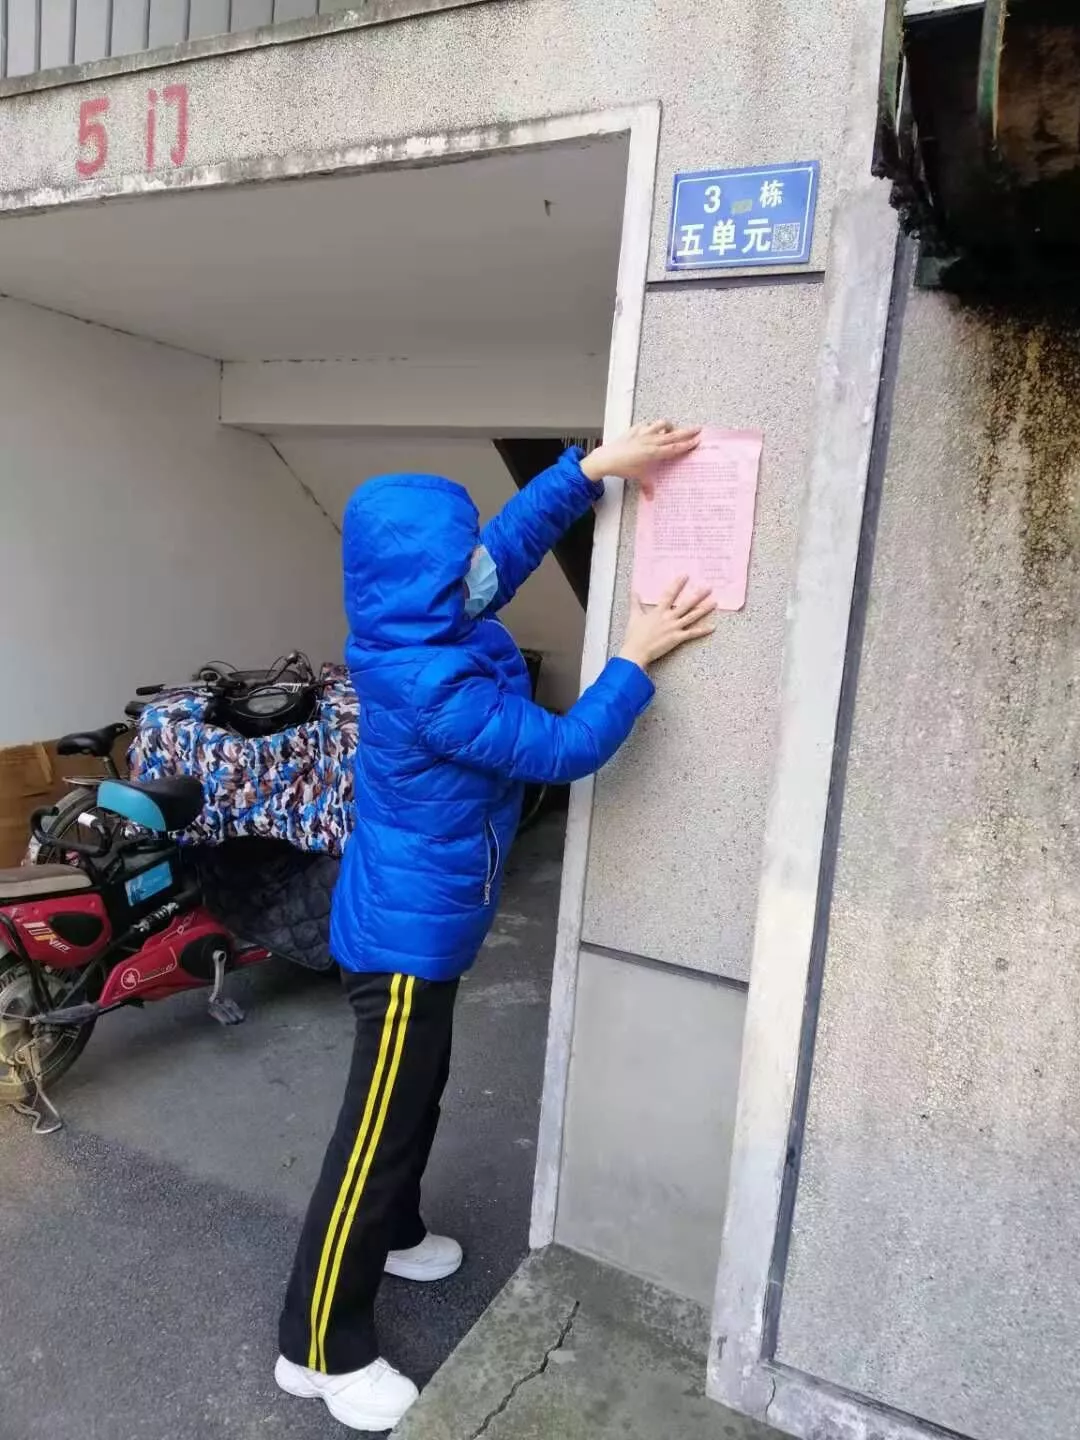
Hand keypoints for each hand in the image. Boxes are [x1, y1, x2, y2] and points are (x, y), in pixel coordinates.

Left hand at [580, 421, 700, 491]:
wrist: (607, 458)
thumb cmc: (623, 468)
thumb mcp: (638, 477)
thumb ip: (647, 486)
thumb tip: (651, 497)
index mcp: (655, 452)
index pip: (675, 448)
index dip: (687, 444)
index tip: (697, 440)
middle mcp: (651, 441)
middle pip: (674, 435)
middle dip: (687, 432)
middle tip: (698, 429)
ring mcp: (643, 433)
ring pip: (661, 424)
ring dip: (669, 426)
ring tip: (672, 430)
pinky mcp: (634, 430)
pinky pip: (646, 424)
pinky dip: (651, 425)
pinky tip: (651, 430)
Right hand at [618, 577, 716, 669]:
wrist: (636, 651)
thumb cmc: (635, 636)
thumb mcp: (635, 616)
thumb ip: (635, 603)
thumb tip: (634, 591)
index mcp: (659, 611)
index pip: (670, 594)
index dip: (678, 584)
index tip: (685, 576)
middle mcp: (668, 617)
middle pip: (686, 604)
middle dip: (698, 595)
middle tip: (708, 587)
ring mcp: (674, 627)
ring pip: (692, 616)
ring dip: (704, 609)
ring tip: (714, 603)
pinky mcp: (677, 638)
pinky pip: (692, 633)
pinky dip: (703, 630)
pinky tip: (712, 627)